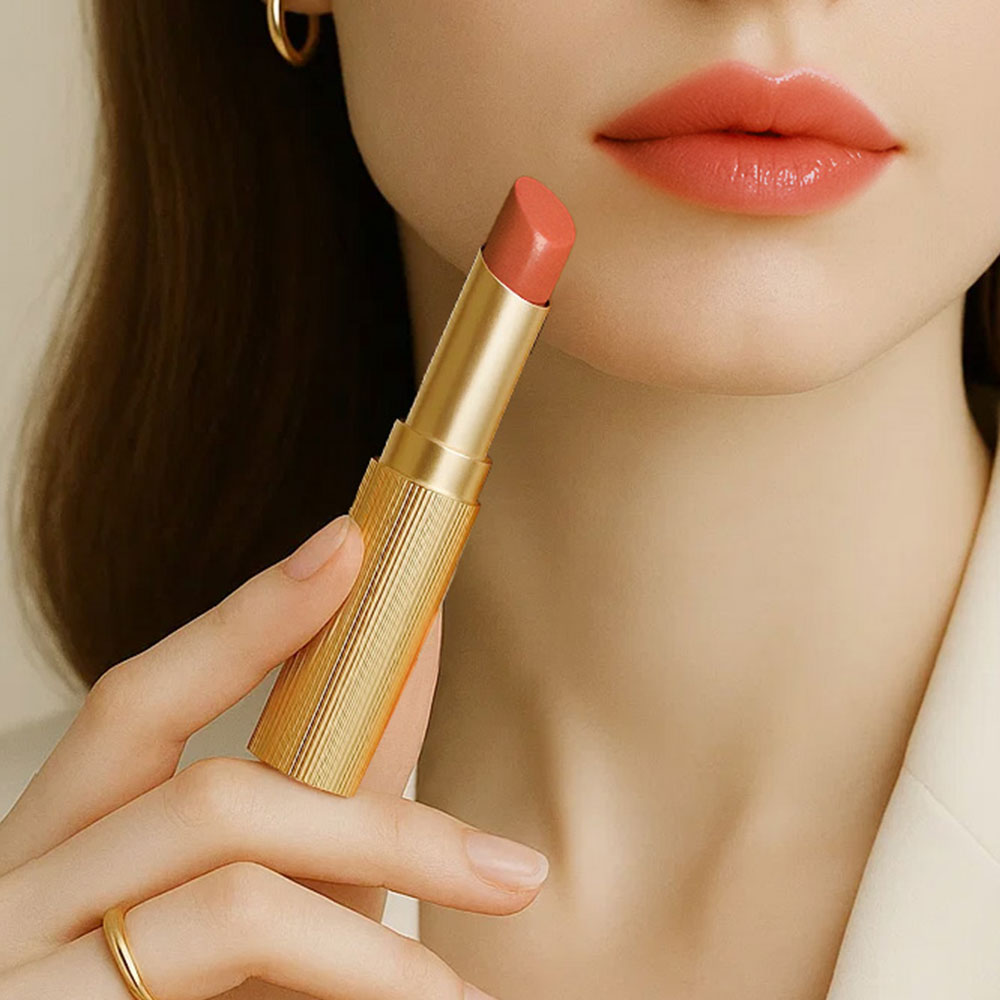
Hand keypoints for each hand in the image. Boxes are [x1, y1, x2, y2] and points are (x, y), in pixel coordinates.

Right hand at [0, 514, 548, 998]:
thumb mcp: (251, 910)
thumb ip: (323, 801)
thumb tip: (416, 662)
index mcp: (57, 847)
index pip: (139, 699)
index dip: (247, 618)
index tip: (350, 548)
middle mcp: (15, 899)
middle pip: (217, 803)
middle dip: (381, 819)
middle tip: (510, 869)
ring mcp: (23, 979)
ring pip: (234, 903)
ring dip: (376, 948)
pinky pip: (231, 986)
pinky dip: (344, 990)